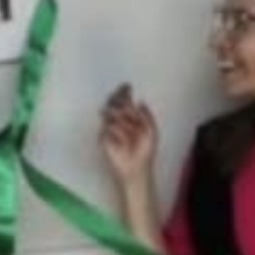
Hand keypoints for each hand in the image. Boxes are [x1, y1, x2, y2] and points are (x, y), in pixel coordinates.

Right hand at [98, 83, 159, 198]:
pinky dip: (115, 134)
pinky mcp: (103, 139)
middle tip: (125, 106)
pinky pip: (106, 130)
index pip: (123, 99)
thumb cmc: (145, 151)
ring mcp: (110, 128)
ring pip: (108, 114)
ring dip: (119, 120)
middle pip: (112, 102)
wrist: (137, 168)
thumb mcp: (151, 132)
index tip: (127, 87)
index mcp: (131, 116)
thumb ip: (147, 116)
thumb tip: (140, 101)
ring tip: (128, 130)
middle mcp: (119, 119)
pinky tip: (122, 142)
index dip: (123, 92)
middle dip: (117, 101)